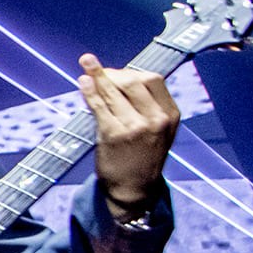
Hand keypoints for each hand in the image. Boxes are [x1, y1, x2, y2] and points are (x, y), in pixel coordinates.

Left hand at [77, 54, 178, 209]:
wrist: (133, 190)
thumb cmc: (142, 157)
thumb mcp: (158, 130)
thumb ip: (148, 106)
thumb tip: (121, 77)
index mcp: (170, 115)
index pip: (153, 80)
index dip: (132, 72)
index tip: (117, 73)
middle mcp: (156, 119)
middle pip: (133, 81)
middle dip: (114, 73)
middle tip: (98, 71)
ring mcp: (135, 127)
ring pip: (113, 92)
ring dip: (97, 76)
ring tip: (86, 63)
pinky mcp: (113, 135)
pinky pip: (99, 106)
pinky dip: (89, 91)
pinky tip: (83, 83)